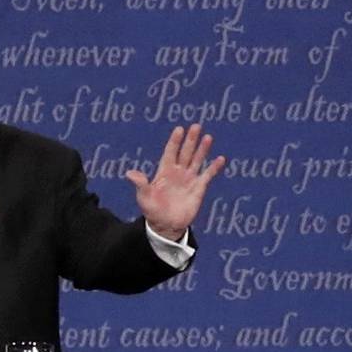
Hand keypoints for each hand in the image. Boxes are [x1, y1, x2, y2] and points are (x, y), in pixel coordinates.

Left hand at [125, 123, 225, 241]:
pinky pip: (208, 175)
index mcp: (164, 171)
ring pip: (197, 160)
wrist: (166, 225)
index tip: (179, 129)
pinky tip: (220, 159)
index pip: (170, 152)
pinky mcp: (199, 188)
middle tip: (196, 126)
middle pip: (185, 152)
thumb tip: (130, 173)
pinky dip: (214, 167)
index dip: (175, 141)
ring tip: (208, 137)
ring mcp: (189, 179)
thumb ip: (140, 184)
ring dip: (202, 149)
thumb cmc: (152, 210)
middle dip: (190, 140)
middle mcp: (178, 172)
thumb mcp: (144, 197)